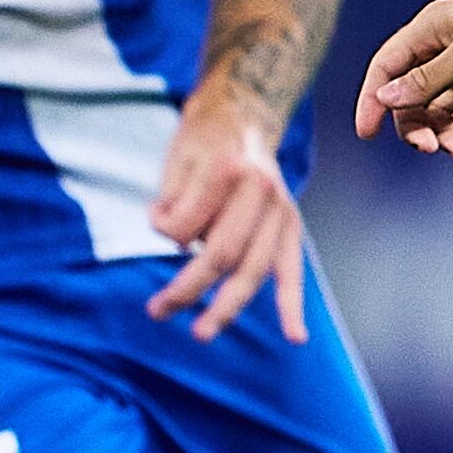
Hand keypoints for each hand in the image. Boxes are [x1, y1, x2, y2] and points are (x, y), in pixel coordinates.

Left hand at [146, 97, 308, 343]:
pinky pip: (292, 272)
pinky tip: (296, 337)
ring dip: (225, 307)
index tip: (156, 216)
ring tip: (201, 333)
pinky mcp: (291, 227)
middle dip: (187, 289)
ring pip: (252, 271)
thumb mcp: (175, 161)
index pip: (188, 225)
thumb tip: (181, 247)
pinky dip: (292, 306)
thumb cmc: (201, 142)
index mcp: (234, 168)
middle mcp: (265, 191)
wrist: (243, 116)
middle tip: (156, 311)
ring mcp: (282, 211)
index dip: (165, 228)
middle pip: (222, 256)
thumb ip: (176, 205)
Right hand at [355, 0, 452, 154]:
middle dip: (413, 122)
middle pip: (411, 91)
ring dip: (440, 129)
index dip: (372, 99)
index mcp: (430, 30)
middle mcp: (444, 45)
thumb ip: (428, 79)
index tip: (366, 133)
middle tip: (427, 148)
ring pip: (439, 103)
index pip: (387, 67)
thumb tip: (386, 98)